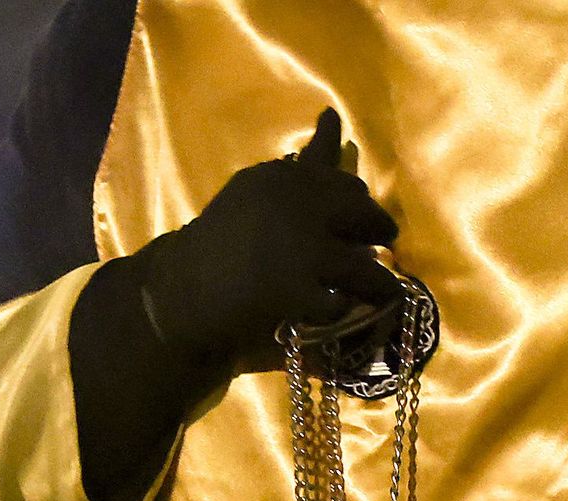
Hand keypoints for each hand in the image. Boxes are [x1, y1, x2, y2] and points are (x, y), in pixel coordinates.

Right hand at [137, 108, 400, 364]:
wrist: (182, 291)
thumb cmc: (219, 242)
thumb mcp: (256, 190)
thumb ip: (299, 166)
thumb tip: (334, 122)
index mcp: (283, 178)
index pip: (344, 183)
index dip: (358, 201)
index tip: (359, 214)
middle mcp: (295, 206)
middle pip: (361, 216)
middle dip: (378, 231)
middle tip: (383, 245)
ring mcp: (298, 250)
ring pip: (363, 266)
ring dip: (378, 282)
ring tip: (385, 292)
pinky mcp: (296, 292)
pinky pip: (339, 304)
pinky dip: (342, 310)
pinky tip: (337, 311)